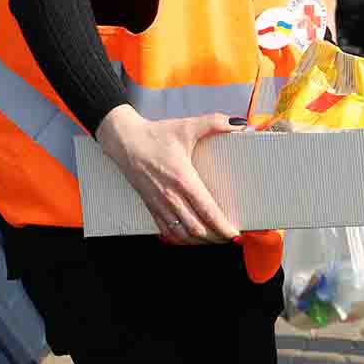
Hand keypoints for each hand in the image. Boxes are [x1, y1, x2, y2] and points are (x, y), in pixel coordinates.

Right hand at [95, 106, 242, 243]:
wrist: (123, 141)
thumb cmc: (155, 135)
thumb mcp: (187, 126)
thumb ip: (214, 123)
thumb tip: (240, 124)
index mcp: (183, 179)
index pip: (207, 211)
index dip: (222, 226)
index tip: (235, 234)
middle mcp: (171, 196)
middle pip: (197, 229)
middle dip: (215, 237)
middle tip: (230, 237)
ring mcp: (159, 203)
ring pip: (181, 234)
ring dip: (199, 241)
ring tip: (214, 239)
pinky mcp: (150, 205)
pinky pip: (165, 231)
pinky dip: (180, 238)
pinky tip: (190, 237)